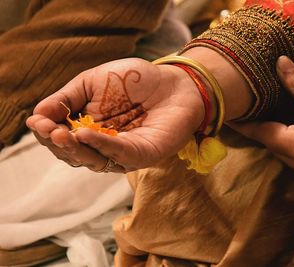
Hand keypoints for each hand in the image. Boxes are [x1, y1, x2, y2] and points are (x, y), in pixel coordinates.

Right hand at [26, 58, 204, 171]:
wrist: (174, 82)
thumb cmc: (135, 80)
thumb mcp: (92, 83)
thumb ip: (66, 99)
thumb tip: (36, 116)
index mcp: (88, 129)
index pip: (61, 138)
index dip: (47, 133)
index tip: (36, 122)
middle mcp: (103, 145)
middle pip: (73, 154)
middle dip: (58, 143)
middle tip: (48, 130)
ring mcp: (123, 154)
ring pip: (92, 160)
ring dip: (74, 149)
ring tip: (61, 134)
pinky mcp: (143, 155)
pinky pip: (119, 155)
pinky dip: (100, 145)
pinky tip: (84, 135)